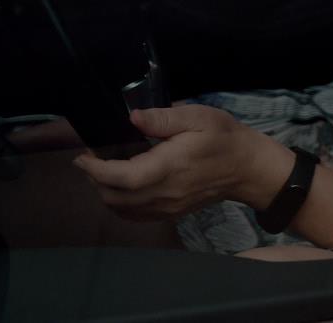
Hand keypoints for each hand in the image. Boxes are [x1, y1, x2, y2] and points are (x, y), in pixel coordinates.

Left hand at [73, 105, 291, 220]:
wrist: (249, 169)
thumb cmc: (225, 138)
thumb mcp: (198, 117)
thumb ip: (163, 119)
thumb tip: (133, 118)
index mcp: (169, 167)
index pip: (121, 178)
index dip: (95, 169)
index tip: (83, 156)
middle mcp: (165, 193)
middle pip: (114, 197)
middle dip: (95, 179)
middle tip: (91, 158)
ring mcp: (167, 208)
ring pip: (121, 210)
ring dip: (105, 192)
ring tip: (104, 170)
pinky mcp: (171, 214)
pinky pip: (135, 216)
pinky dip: (119, 203)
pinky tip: (122, 186)